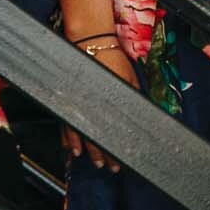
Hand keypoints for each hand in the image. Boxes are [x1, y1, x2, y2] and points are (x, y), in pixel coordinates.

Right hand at [64, 38, 140, 170]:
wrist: (90, 42)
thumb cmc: (112, 58)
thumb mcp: (129, 78)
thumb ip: (133, 97)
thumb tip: (143, 112)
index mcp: (109, 103)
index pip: (113, 134)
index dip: (117, 149)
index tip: (121, 161)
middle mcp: (92, 107)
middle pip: (96, 138)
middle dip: (103, 155)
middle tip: (109, 167)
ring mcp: (78, 104)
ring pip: (80, 135)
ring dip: (86, 150)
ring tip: (93, 162)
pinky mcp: (67, 100)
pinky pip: (65, 124)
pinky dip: (68, 138)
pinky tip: (71, 148)